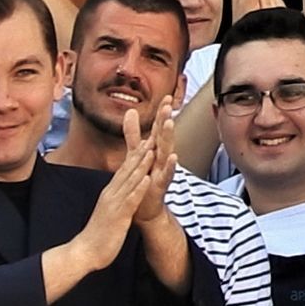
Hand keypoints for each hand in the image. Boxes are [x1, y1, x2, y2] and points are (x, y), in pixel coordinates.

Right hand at [71, 134, 156, 270]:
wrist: (84, 252)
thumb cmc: (99, 232)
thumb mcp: (109, 209)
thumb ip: (115, 198)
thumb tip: (120, 189)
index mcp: (111, 192)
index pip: (125, 170)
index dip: (136, 155)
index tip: (147, 140)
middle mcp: (112, 194)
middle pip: (128, 169)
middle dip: (141, 153)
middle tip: (153, 136)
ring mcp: (114, 204)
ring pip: (130, 181)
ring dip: (142, 165)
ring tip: (153, 150)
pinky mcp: (118, 216)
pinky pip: (130, 200)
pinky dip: (140, 189)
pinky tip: (149, 179)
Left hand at [124, 97, 176, 223]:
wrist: (144, 208)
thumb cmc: (143, 180)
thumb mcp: (136, 154)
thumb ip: (133, 134)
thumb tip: (131, 111)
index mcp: (154, 150)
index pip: (158, 128)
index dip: (161, 113)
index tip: (166, 97)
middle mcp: (161, 158)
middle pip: (163, 136)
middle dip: (166, 121)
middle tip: (168, 106)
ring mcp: (162, 170)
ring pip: (167, 151)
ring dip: (168, 138)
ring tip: (169, 124)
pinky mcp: (161, 184)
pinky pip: (167, 173)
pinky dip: (171, 165)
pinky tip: (174, 156)